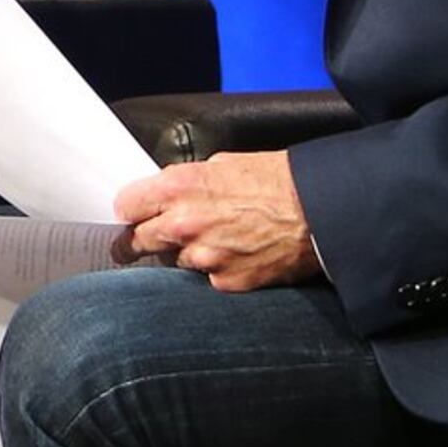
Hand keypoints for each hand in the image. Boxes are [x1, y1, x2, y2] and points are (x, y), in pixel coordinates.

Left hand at [111, 151, 320, 292]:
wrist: (321, 209)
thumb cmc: (279, 181)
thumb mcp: (226, 165)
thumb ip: (189, 182)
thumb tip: (170, 194)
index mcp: (179, 186)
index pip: (126, 205)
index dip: (130, 211)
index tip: (132, 216)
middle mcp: (184, 223)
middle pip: (135, 241)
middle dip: (140, 241)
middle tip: (145, 241)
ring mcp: (203, 257)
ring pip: (171, 262)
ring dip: (183, 255)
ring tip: (213, 241)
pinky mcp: (225, 281)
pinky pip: (205, 280)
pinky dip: (215, 271)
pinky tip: (235, 255)